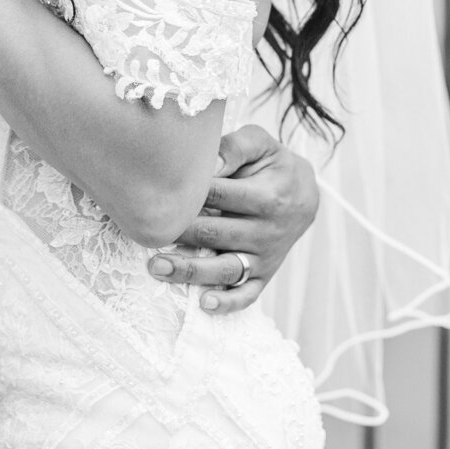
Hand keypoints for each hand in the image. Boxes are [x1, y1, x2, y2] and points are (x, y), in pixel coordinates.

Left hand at [147, 125, 318, 315]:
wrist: (306, 195)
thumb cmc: (272, 165)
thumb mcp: (260, 145)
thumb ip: (234, 148)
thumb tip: (209, 163)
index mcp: (267, 195)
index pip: (220, 195)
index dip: (188, 194)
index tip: (158, 193)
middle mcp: (267, 230)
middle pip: (215, 233)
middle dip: (177, 233)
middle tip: (143, 231)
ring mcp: (265, 256)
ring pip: (226, 269)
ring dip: (190, 271)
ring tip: (156, 267)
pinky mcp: (264, 275)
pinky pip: (248, 294)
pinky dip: (228, 303)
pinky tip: (203, 303)